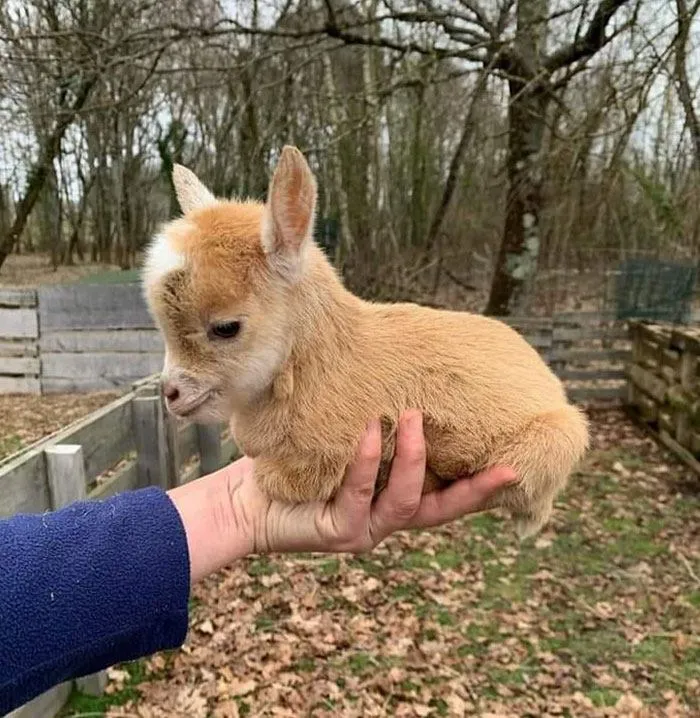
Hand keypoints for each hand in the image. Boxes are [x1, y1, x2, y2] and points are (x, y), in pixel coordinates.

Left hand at [168, 410, 516, 582]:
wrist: (248, 497)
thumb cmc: (301, 463)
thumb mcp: (348, 441)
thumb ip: (378, 427)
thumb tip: (402, 376)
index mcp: (395, 500)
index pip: (449, 495)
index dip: (482, 484)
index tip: (514, 464)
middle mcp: (387, 519)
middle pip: (443, 510)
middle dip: (475, 490)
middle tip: (504, 465)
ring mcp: (365, 529)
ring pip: (406, 502)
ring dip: (414, 459)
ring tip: (415, 418)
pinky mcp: (338, 531)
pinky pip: (359, 495)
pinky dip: (366, 462)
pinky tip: (368, 432)